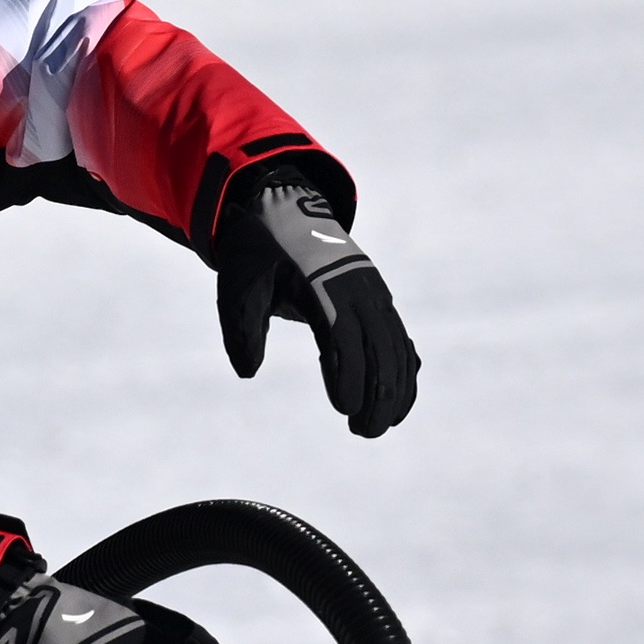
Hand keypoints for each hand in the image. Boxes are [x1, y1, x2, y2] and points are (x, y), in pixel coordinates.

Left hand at [216, 168, 418, 437]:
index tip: (345, 409)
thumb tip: (248, 370)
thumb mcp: (238, 284)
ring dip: (394, 391)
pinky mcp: (379, 303)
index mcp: (322, 283)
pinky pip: (400, 342)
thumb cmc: (259, 253)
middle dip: (377, 393)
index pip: (343, 335)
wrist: (284, 212)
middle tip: (363, 432)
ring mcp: (374, 295)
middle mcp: (357, 289)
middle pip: (379, 347)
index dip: (348, 373)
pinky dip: (404, 375)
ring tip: (378, 428)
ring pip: (396, 347)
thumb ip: (241, 327)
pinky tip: (398, 409)